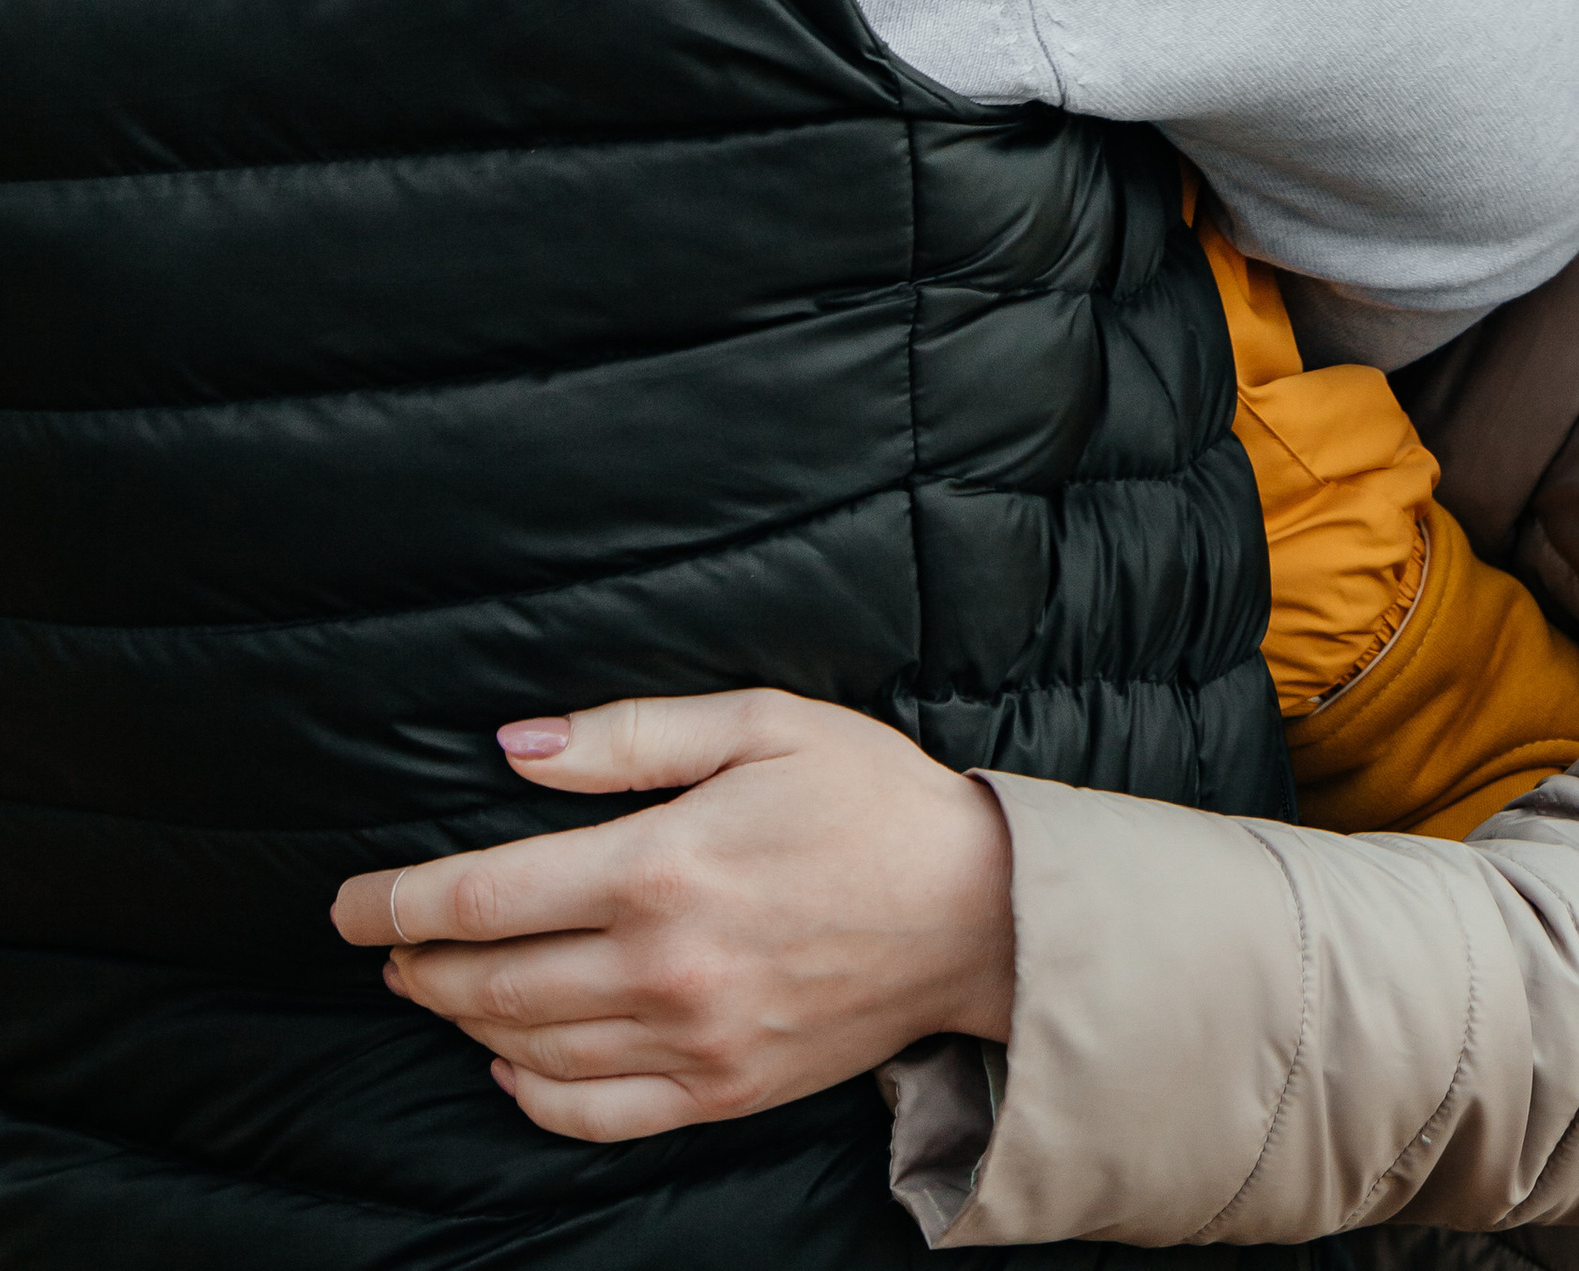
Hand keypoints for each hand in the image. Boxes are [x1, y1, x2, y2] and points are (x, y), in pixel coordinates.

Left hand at [333, 689, 1013, 1143]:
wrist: (974, 908)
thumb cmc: (869, 796)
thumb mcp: (759, 724)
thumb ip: (629, 735)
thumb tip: (513, 748)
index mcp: (662, 865)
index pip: (483, 898)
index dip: (395, 902)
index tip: (344, 904)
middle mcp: (663, 966)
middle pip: (489, 981)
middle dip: (417, 961)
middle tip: (386, 938)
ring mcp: (690, 1042)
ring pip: (527, 1048)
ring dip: (463, 1018)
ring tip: (438, 985)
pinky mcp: (721, 1093)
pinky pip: (592, 1114)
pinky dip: (531, 1095)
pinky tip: (510, 1064)